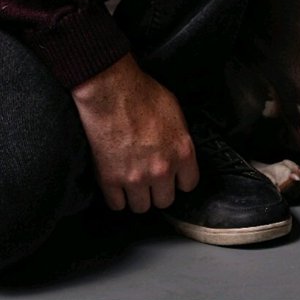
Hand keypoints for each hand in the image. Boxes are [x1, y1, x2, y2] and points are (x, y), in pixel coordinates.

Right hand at [71, 52, 198, 212]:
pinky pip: (117, 205)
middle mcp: (162, 169)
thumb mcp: (175, 112)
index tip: (173, 176)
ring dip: (138, 196)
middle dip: (159, 190)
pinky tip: (117, 183)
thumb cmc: (144, 94)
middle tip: (151, 177)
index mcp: (182, 151)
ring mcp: (135, 178)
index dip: (180, 180)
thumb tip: (177, 152)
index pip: (189, 184)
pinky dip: (117, 197)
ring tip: (133, 181)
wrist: (112, 91)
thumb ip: (179, 139)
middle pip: (165, 201)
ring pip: (142, 207)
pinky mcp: (110, 180)